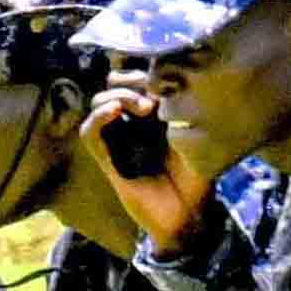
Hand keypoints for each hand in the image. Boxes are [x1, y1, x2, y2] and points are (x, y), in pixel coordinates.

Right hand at [90, 77, 212, 255]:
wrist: (190, 217)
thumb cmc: (200, 178)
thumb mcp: (198, 137)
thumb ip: (183, 109)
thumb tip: (171, 78)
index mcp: (153, 116)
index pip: (135, 79)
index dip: (142, 72)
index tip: (165, 80)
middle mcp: (133, 125)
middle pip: (114, 86)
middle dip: (130, 82)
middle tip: (154, 97)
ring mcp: (119, 141)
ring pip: (99, 104)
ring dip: (117, 96)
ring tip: (143, 107)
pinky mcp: (108, 160)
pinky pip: (90, 134)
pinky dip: (98, 118)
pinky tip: (114, 112)